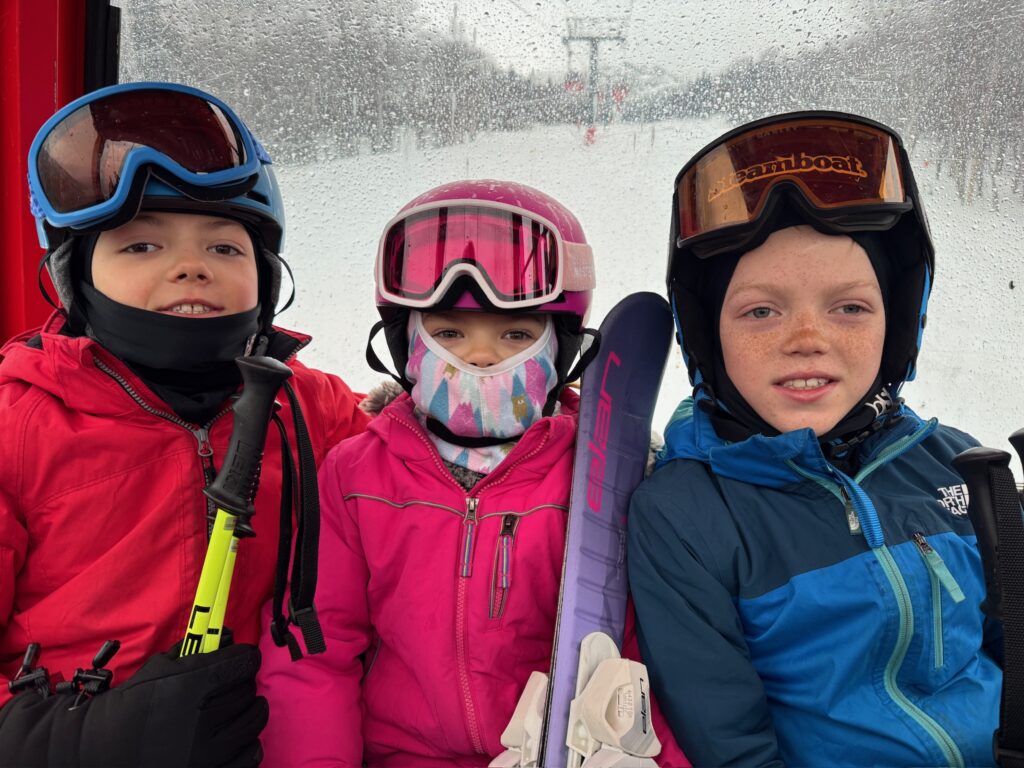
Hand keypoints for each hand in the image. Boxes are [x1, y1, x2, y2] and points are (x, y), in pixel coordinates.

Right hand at [0, 643, 267, 767]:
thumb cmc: (128, 707)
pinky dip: (245, 743)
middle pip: (248, 691)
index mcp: (190, 687)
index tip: (240, 658)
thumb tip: (226, 639)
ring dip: (247, 711)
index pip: (244, 663)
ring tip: (233, 710)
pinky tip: (231, 738)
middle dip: (240, 683)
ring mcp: (208, 755)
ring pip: (254, 721)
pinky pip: (250, 754)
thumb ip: (194, 653)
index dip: (244, 657)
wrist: (98, 753)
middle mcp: (203, 721)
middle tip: (229, 685)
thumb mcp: (157, 670)